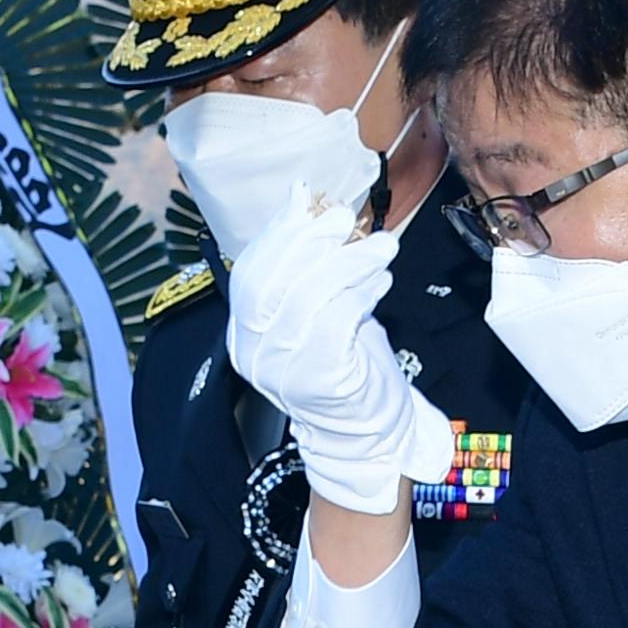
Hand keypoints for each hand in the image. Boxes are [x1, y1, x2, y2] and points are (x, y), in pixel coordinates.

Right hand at [220, 201, 445, 511]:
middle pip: (272, 283)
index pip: (249, 273)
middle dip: (311, 241)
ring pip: (308, 297)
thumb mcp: (319, 306)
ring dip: (350, 262)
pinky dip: (362, 292)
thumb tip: (302, 196)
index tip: (305, 199)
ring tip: (382, 248)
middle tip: (346, 218)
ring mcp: (282, 369)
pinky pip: (337, 320)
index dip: (277, 233)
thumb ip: (308, 262)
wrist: (366, 430)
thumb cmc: (343, 360)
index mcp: (245, 333)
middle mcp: (254, 353)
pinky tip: (381, 282)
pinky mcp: (319, 378)